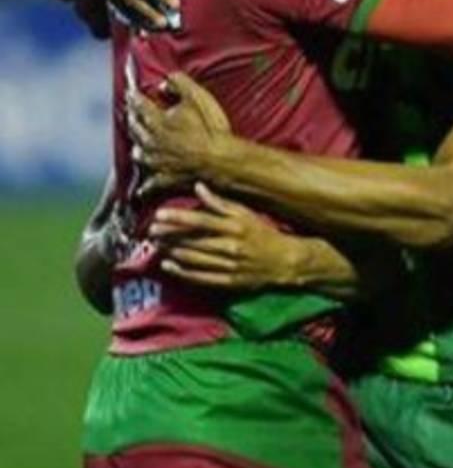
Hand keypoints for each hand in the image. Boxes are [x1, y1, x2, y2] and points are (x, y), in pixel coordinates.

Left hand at [128, 73, 231, 196]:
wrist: (220, 160)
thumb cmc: (210, 128)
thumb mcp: (198, 96)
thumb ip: (179, 83)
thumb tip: (163, 83)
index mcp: (157, 120)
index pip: (139, 105)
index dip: (134, 97)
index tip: (130, 92)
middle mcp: (150, 141)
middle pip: (135, 128)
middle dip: (132, 118)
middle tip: (131, 113)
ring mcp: (156, 161)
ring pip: (137, 153)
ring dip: (136, 146)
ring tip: (137, 143)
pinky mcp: (164, 179)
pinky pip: (148, 184)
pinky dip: (143, 186)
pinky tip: (140, 189)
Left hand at [150, 183, 303, 289]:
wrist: (286, 260)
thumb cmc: (264, 234)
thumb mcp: (246, 214)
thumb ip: (221, 202)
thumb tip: (199, 186)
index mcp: (235, 226)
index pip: (201, 220)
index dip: (177, 217)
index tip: (158, 215)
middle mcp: (231, 245)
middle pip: (193, 240)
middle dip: (169, 235)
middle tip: (151, 231)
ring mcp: (229, 265)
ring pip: (193, 258)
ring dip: (172, 252)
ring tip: (157, 246)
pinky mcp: (228, 281)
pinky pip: (200, 277)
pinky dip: (182, 272)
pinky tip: (168, 265)